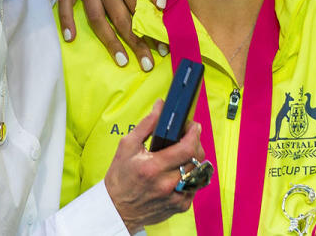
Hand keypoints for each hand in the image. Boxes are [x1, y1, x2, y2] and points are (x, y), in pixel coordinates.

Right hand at [57, 0, 169, 70]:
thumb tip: (159, 7)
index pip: (137, 8)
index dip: (149, 30)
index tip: (161, 48)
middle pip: (118, 18)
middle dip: (134, 42)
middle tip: (145, 64)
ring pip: (96, 18)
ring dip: (109, 42)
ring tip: (121, 60)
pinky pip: (67, 3)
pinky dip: (67, 20)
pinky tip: (71, 38)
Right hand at [104, 100, 205, 232]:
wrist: (116, 210)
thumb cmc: (120, 179)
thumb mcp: (127, 147)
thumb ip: (147, 124)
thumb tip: (160, 106)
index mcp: (153, 167)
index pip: (187, 148)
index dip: (194, 133)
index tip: (193, 126)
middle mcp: (166, 184)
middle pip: (197, 158)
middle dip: (196, 144)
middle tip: (188, 138)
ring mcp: (174, 196)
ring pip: (199, 172)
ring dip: (194, 160)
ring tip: (182, 156)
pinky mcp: (180, 206)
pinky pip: (195, 186)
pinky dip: (191, 176)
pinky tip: (179, 172)